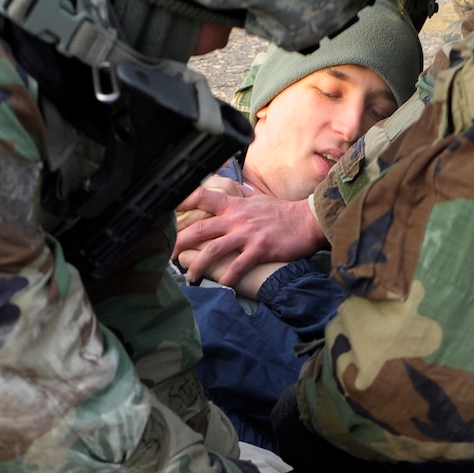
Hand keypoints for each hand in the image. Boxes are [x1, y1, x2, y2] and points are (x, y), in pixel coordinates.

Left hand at [174, 181, 324, 286]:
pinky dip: (228, 277)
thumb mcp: (257, 198)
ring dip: (199, 265)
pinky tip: (221, 286)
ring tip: (190, 277)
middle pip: (201, 228)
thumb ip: (239, 195)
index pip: (203, 197)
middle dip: (180, 242)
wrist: (307, 221)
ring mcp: (248, 234)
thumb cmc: (282, 212)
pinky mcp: (260, 249)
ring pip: (214, 250)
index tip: (166, 211)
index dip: (183, 201)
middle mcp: (237, 219)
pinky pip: (239, 266)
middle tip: (168, 254)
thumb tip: (229, 186)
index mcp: (235, 206)